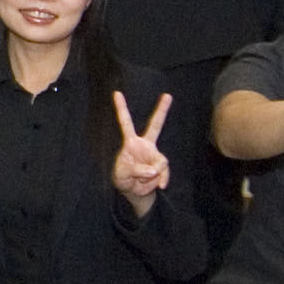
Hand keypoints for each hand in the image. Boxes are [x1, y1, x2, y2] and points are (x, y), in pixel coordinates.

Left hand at [108, 90, 174, 206]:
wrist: (134, 190)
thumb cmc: (123, 178)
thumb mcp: (124, 174)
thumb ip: (138, 170)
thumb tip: (154, 170)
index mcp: (131, 142)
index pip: (126, 123)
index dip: (121, 109)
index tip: (116, 93)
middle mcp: (145, 144)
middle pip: (155, 125)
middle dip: (161, 110)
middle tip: (167, 95)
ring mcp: (154, 154)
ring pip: (160, 161)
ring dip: (152, 174)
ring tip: (142, 179)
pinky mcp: (161, 165)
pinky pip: (164, 172)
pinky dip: (162, 179)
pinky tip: (160, 185)